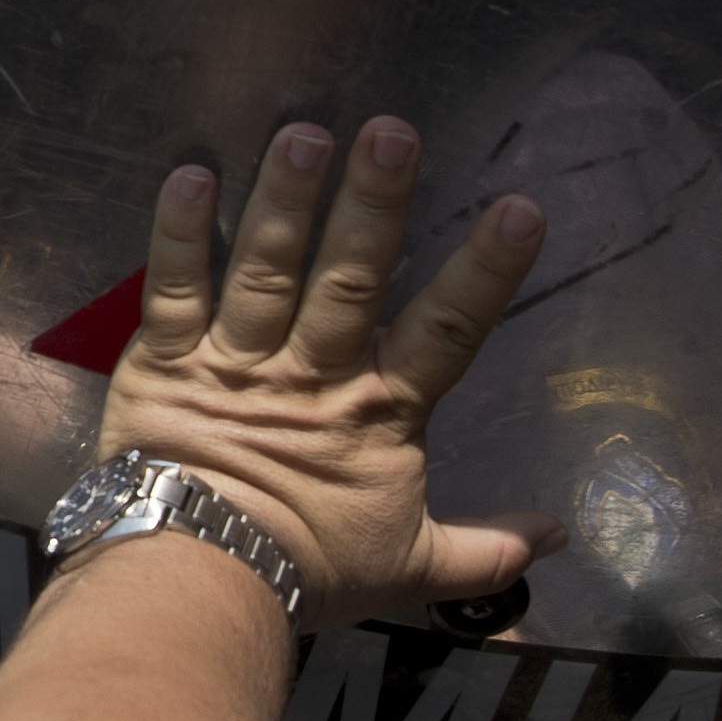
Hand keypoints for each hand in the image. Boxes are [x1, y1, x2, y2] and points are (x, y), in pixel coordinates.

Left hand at [100, 117, 549, 631]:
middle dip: (372, 203)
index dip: (484, 271)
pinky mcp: (162, 364)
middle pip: (349, 278)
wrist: (199, 588)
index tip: (520, 206)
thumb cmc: (306, 575)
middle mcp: (312, 374)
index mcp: (379, 413)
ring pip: (265, 270)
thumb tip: (559, 539)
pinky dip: (178, 232)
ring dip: (284, 199)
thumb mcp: (411, 570)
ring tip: (301, 134)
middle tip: (391, 132)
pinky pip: (172, 289)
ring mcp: (235, 363)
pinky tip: (191, 173)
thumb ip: (487, 549)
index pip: (447, 332)